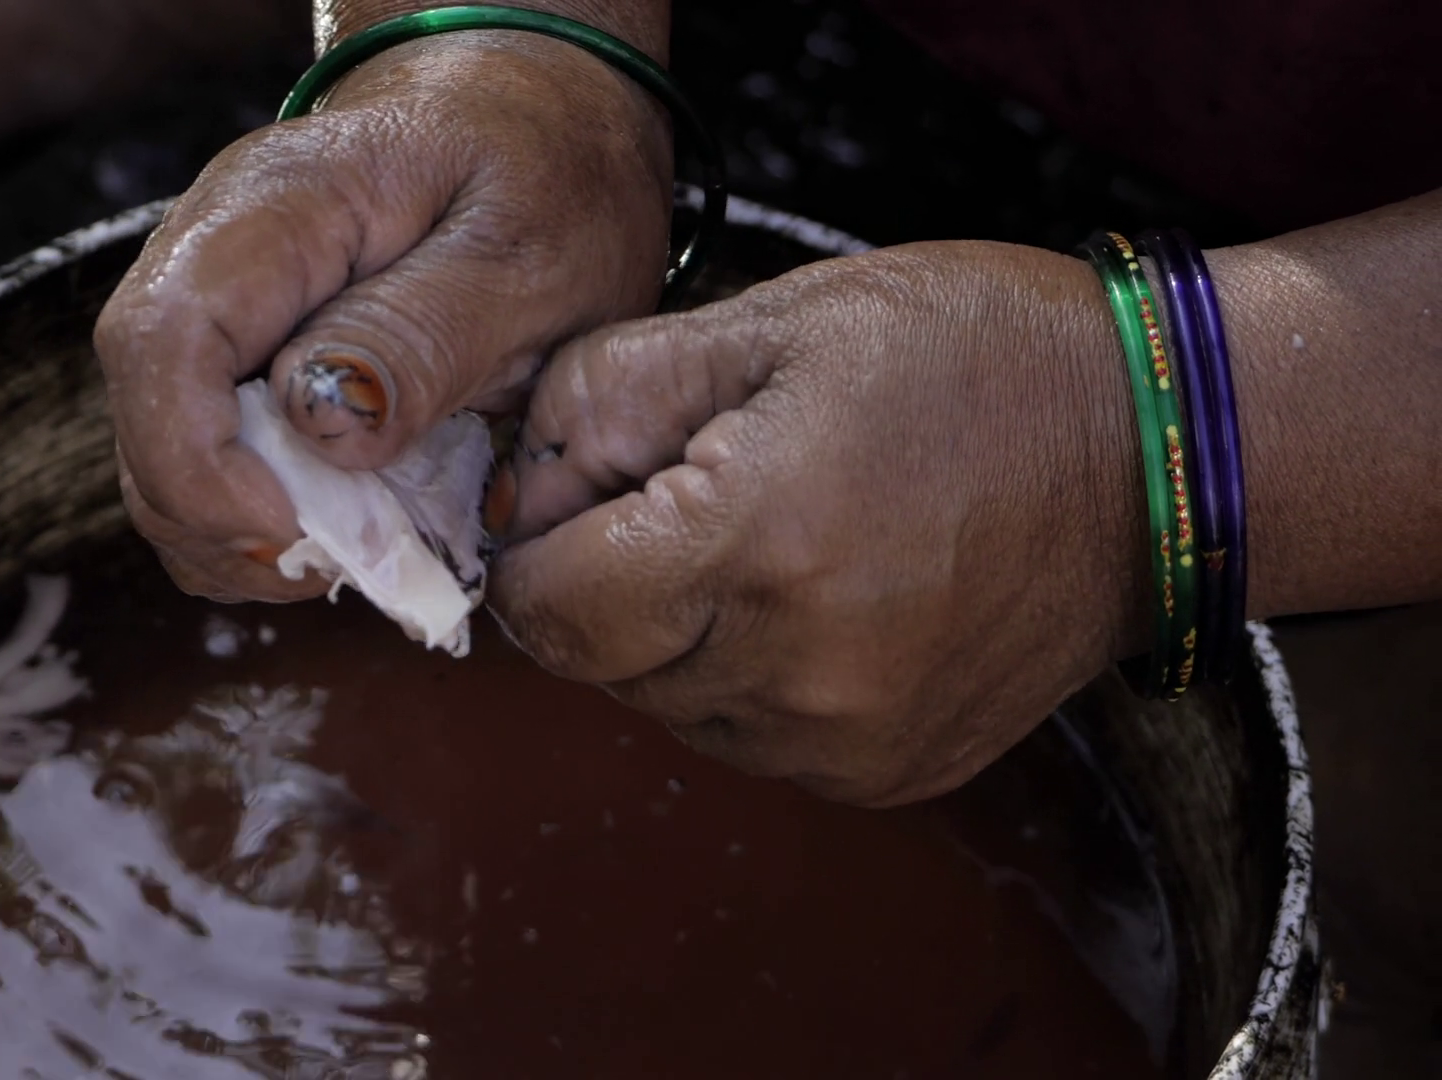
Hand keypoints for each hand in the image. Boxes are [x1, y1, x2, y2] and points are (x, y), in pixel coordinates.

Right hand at [94, 24, 672, 601]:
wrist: (532, 122)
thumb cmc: (545, 176)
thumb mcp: (527, 256)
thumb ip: (425, 337)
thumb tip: (320, 430)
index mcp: (278, 206)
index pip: (165, 341)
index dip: (203, 466)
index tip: (299, 532)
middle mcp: (211, 250)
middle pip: (144, 414)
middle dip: (224, 521)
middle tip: (346, 560)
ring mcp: (213, 307)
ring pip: (158, 456)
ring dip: (238, 536)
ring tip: (353, 548)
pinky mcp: (233, 359)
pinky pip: (204, 463)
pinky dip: (258, 522)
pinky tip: (340, 525)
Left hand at [491, 242, 1148, 805]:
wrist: (1153, 450)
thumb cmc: (963, 356)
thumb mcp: (767, 321)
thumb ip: (602, 399)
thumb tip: (512, 491)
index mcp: (757, 545)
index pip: (544, 609)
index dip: (535, 546)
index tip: (585, 492)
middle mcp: (797, 673)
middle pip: (597, 666)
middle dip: (606, 583)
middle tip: (692, 492)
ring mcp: (847, 741)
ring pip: (667, 709)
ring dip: (676, 636)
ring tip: (773, 537)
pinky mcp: (887, 777)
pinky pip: (750, 739)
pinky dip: (749, 679)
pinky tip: (822, 595)